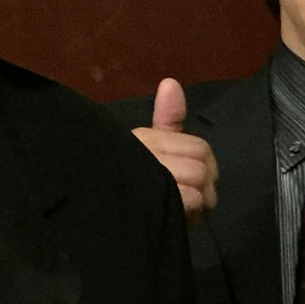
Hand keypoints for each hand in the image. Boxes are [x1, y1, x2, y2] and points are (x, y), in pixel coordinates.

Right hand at [132, 77, 218, 223]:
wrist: (99, 222)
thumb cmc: (127, 186)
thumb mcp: (149, 150)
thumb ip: (167, 120)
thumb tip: (170, 82)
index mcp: (145, 139)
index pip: (199, 147)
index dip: (205, 167)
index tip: (195, 184)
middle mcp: (143, 151)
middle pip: (202, 162)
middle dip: (205, 185)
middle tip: (193, 201)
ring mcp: (146, 175)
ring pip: (197, 180)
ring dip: (198, 202)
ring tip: (184, 212)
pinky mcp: (150, 201)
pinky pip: (190, 198)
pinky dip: (190, 213)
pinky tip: (179, 220)